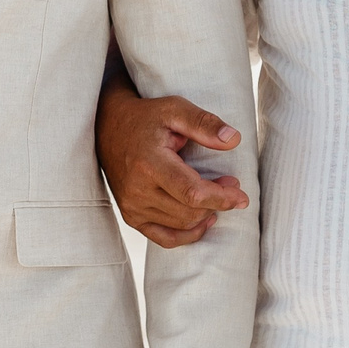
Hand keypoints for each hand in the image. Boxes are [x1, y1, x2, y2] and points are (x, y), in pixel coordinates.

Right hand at [97, 81, 246, 247]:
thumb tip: (234, 139)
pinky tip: (203, 221)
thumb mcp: (174, 110)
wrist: (107, 128)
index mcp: (149, 163)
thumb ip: (204, 124)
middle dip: (217, 202)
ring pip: (181, 225)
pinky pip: (165, 238)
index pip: (192, 193)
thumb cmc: (145, 118)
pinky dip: (188, 234)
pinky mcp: (131, 216)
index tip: (241, 195)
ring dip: (205, 214)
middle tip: (231, 184)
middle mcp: (137, 190)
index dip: (221, 197)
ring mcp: (132, 206)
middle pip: (190, 212)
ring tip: (216, 195)